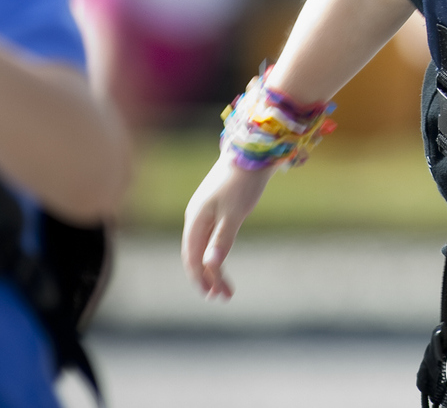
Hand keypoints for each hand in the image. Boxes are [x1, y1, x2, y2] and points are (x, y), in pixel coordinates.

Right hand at [182, 155, 274, 298]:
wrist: (255, 150)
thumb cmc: (244, 182)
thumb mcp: (234, 214)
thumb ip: (221, 241)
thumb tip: (209, 266)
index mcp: (195, 219)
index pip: (192, 257)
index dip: (201, 278)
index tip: (213, 295)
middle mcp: (196, 215)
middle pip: (196, 253)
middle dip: (207, 276)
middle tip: (222, 295)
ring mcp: (206, 209)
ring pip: (204, 244)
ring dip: (213, 265)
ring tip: (225, 284)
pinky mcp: (217, 203)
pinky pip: (211, 234)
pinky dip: (217, 250)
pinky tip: (223, 257)